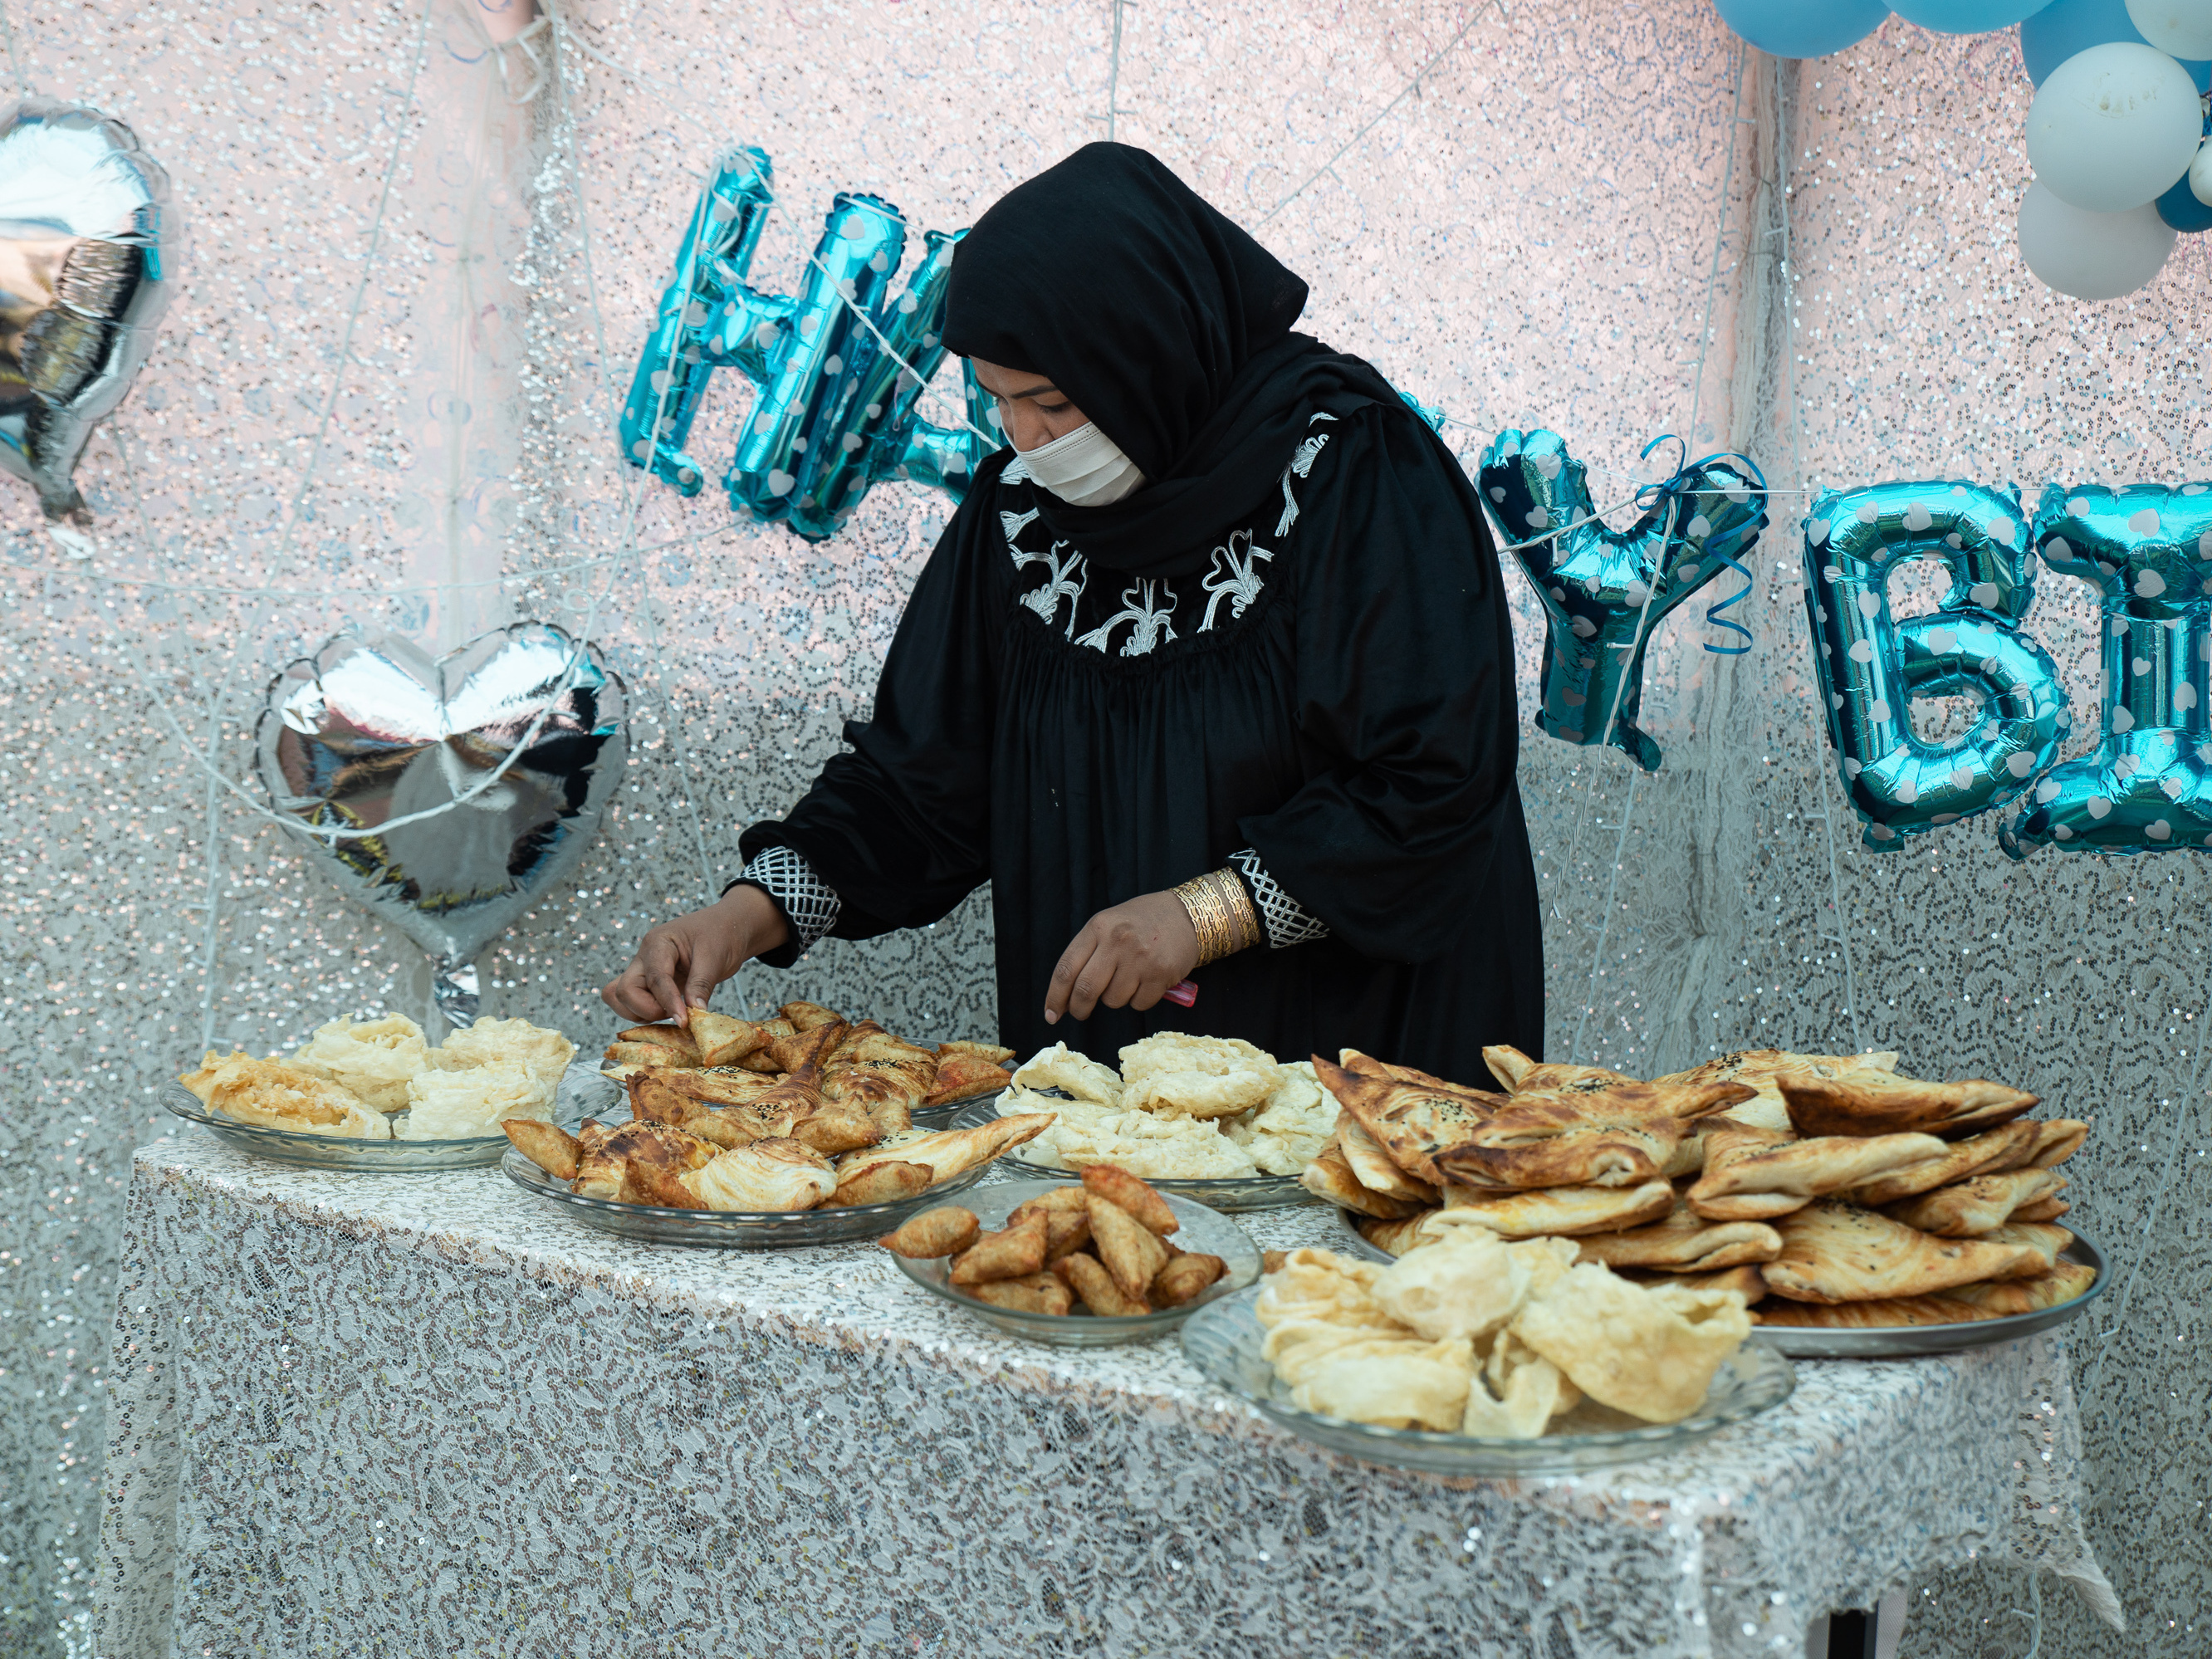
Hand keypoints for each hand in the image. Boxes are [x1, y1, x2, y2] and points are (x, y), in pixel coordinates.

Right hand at [601, 885, 789, 1025]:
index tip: (684, 1021)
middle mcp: (644, 957)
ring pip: (621, 999)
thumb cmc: (721, 934)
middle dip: (647, 1010)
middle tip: (678, 1013)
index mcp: (658, 942)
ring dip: (643, 1014)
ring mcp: (644, 971)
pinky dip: (646, 1014)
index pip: (655, 978)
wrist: (728, 927)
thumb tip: (694, 1012)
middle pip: (624, 991)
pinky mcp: (650, 984)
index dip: (668, 1002)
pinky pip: (633, 1003)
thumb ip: (702, 984)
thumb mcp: (715, 957)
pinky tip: (671, 1013)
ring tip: (676, 1011)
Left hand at [1044, 890, 1199, 1024]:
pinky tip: (1146, 982)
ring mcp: (1140, 958)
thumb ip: (1088, 952)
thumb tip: (1067, 994)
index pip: (1066, 969)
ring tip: (1128, 980)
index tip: (1051, 1014)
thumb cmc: (1142, 922)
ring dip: (1116, 998)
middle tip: (1080, 1013)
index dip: (1055, 996)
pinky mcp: (1161, 974)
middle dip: (1078, 1008)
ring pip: (1113, 1000)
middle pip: (1085, 990)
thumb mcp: (1109, 923)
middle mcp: (1117, 941)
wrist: (1187, 915)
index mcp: (1098, 927)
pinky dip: (1139, 1000)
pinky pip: (1139, 1004)